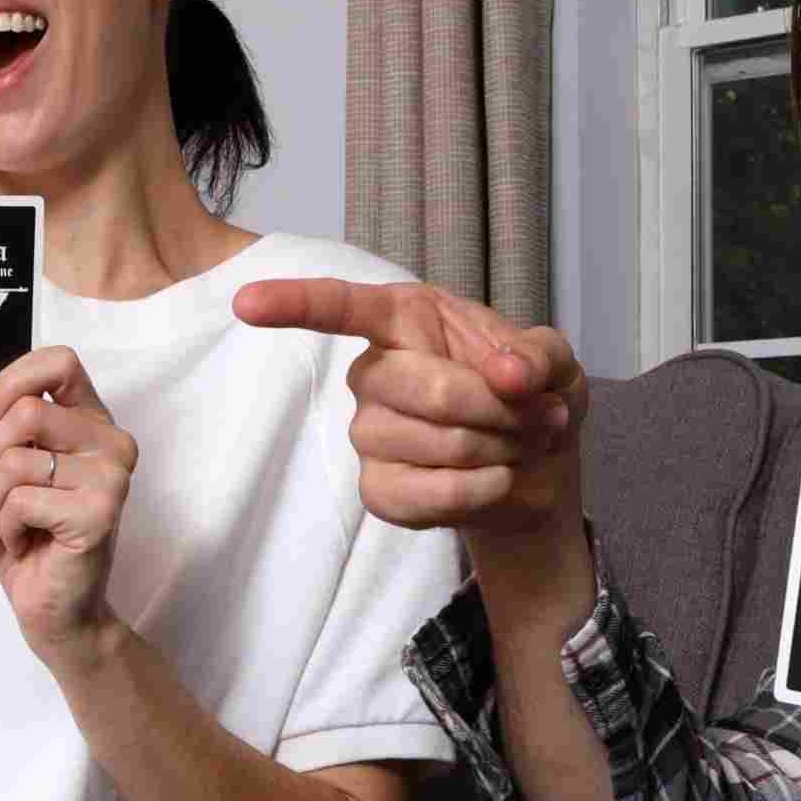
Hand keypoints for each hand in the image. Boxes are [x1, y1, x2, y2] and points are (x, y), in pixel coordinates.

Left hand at [0, 347, 138, 660]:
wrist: (56, 610)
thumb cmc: (33, 539)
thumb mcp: (16, 471)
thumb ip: (16, 431)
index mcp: (94, 425)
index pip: (60, 363)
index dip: (13, 380)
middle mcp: (113, 444)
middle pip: (25, 412)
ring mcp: (112, 478)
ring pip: (14, 460)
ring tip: (3, 529)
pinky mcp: (100, 513)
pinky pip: (20, 500)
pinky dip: (3, 528)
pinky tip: (24, 545)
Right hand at [232, 276, 585, 546]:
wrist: (541, 470)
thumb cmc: (534, 397)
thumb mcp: (554, 362)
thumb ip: (535, 357)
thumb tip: (509, 375)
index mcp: (407, 319)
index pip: (341, 306)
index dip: (294, 304)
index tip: (246, 304)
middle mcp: (375, 373)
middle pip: (417, 387)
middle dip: (493, 408)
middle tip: (537, 415)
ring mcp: (370, 434)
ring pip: (423, 443)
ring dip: (491, 450)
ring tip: (517, 446)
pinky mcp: (379, 489)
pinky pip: (416, 495)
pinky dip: (472, 492)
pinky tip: (494, 481)